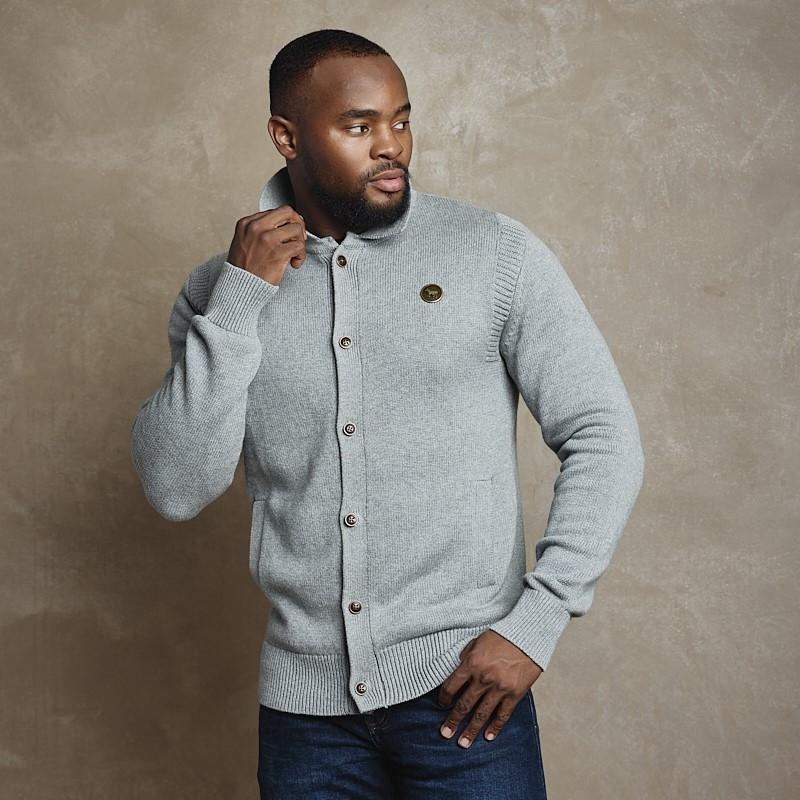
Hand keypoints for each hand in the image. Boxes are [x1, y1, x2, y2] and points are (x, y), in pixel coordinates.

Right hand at [226, 204, 306, 285]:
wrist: (240, 287)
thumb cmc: (244, 268)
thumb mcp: (244, 241)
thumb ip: (261, 230)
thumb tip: (286, 224)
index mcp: (247, 223)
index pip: (276, 211)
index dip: (287, 222)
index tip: (289, 234)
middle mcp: (256, 228)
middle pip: (288, 212)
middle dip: (298, 224)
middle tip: (298, 238)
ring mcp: (267, 239)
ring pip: (297, 229)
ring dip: (300, 242)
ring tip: (294, 254)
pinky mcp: (277, 253)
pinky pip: (299, 247)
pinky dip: (301, 256)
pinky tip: (294, 263)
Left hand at [436, 629, 542, 747]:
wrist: (528, 635)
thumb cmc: (502, 635)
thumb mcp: (477, 641)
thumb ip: (466, 656)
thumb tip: (458, 668)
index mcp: (471, 663)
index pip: (451, 686)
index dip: (444, 698)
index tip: (441, 705)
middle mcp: (483, 678)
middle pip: (464, 704)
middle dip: (453, 721)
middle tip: (445, 733)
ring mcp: (499, 688)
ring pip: (481, 714)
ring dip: (471, 730)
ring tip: (463, 743)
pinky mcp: (514, 693)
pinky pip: (502, 714)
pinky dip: (495, 727)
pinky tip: (488, 736)